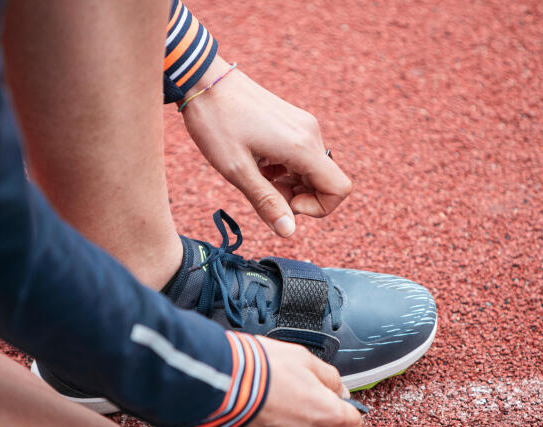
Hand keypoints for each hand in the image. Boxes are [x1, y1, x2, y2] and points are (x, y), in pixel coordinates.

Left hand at [180, 57, 351, 236]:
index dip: (318, 208)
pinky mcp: (291, 122)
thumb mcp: (237, 170)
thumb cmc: (216, 122)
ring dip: (286, 183)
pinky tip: (254, 160)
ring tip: (252, 172)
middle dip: (296, 197)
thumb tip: (288, 232)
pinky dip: (281, 168)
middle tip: (260, 189)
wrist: (203, 79)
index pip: (339, 189)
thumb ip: (266, 202)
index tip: (284, 205)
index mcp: (302, 146)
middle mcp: (310, 133)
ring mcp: (302, 125)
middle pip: (324, 181)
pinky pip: (298, 156)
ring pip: (309, 170)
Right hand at [218, 336, 361, 426]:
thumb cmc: (259, 367)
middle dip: (306, 423)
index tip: (333, 407)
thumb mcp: (302, 357)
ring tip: (261, 410)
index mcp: (326, 414)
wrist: (219, 382)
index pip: (353, 425)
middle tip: (285, 401)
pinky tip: (248, 422)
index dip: (343, 413)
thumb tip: (340, 391)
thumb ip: (329, 377)